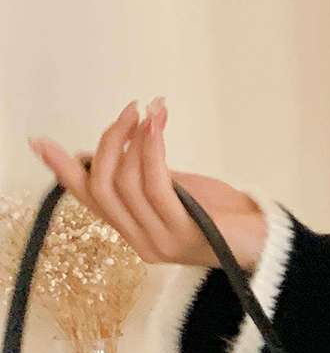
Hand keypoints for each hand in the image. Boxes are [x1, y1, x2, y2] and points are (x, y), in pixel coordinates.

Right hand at [27, 98, 267, 271]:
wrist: (264, 241)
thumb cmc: (223, 214)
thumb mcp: (175, 190)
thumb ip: (142, 174)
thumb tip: (110, 147)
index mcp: (133, 232)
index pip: (89, 199)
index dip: (63, 169)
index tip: (41, 141)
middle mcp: (141, 242)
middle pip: (101, 186)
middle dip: (109, 140)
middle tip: (129, 110)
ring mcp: (160, 241)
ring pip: (125, 182)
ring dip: (135, 138)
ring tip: (150, 112)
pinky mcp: (184, 233)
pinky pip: (155, 183)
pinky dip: (153, 147)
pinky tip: (158, 124)